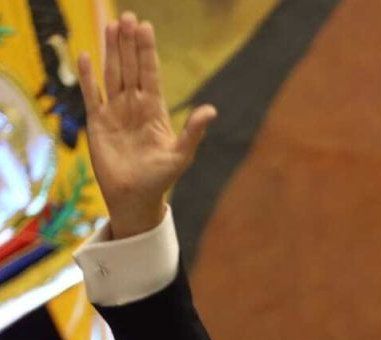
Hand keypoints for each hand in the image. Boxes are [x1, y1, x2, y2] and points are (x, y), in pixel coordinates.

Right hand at [78, 11, 216, 237]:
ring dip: (110, 51)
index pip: (150, 73)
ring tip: (110, 26)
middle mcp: (134, 105)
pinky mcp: (97, 123)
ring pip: (111, 74)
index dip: (146, 51)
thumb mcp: (181, 154)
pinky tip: (86, 56)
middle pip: (129, 67)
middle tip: (127, 17)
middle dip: (128, 43)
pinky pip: (91, 95)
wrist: (136, 197)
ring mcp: (115, 112)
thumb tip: (211, 110)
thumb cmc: (161, 177)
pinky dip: (87, 77)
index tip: (145, 27)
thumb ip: (193, 131)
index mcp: (154, 110)